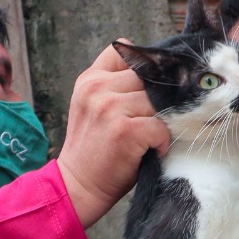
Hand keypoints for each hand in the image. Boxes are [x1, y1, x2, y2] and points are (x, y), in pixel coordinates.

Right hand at [57, 41, 171, 228]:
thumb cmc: (94, 150)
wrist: (77, 187)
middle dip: (158, 97)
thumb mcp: (93, 108)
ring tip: (150, 138)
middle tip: (156, 118)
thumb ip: (114, 84)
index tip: (148, 88)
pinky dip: (161, 141)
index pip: (124, 51)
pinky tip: (150, 150)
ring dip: (161, 121)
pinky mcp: (124, 129)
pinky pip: (160, 125)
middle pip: (148, 76)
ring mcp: (110, 108)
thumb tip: (156, 66)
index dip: (143, 67)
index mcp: (90, 79)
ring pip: (157, 101)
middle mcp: (97, 88)